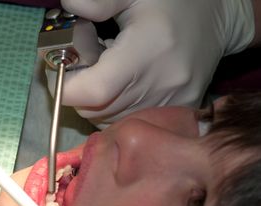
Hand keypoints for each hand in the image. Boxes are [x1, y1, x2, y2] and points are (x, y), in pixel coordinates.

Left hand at [46, 0, 254, 127]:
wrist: (216, 18)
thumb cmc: (171, 1)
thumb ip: (98, 0)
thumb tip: (69, 9)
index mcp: (148, 50)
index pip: (95, 91)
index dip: (68, 86)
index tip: (60, 67)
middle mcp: (162, 84)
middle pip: (96, 109)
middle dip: (78, 89)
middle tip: (87, 60)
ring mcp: (171, 103)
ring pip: (108, 120)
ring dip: (95, 100)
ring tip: (108, 70)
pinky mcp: (177, 112)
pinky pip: (128, 122)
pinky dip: (113, 108)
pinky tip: (123, 84)